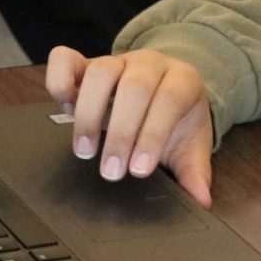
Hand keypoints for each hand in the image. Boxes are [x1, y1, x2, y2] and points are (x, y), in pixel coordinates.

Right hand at [45, 46, 214, 207]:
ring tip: (85, 151)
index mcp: (182, 80)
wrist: (167, 86)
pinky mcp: (86, 65)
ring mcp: (117, 61)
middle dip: (121, 133)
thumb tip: (201, 201)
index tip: (139, 170)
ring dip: (88, 113)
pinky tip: (62, 107)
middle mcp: (150, 65)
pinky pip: (67, 60)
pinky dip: (58, 79)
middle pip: (135, 87)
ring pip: (101, 71)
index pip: (169, 99)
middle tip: (110, 171)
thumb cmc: (178, 117)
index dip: (153, 134)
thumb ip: (195, 171)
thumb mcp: (191, 142)